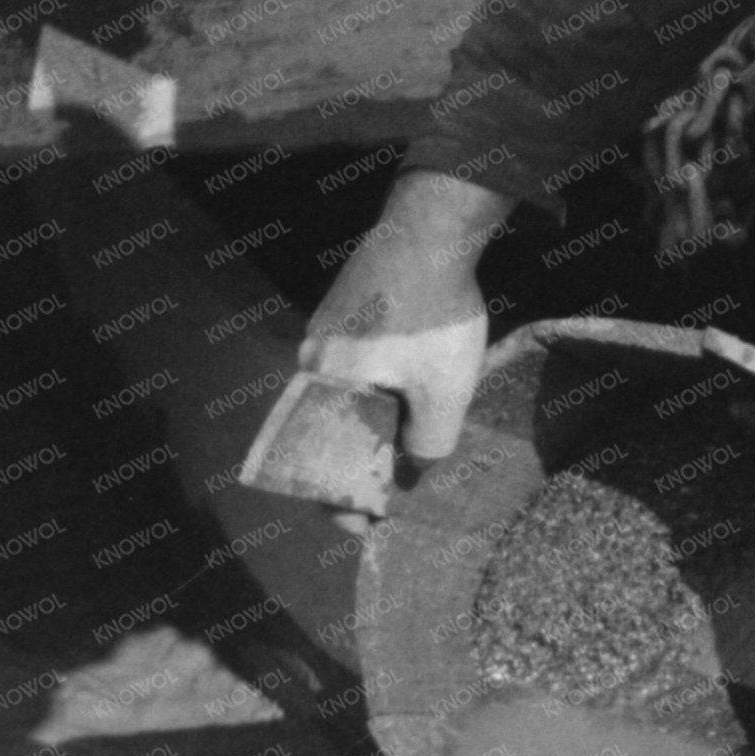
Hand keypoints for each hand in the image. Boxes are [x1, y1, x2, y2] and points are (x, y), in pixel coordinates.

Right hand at [300, 173, 506, 528]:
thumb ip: (427, 446)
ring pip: (342, 400)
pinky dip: (375, 393)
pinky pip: (352, 369)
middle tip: (392, 491)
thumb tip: (412, 475)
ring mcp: (324, 333)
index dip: (340, 502)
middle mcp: (311, 362)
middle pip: (327, 434)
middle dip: (358, 467)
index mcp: (322, 387)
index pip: (314, 464)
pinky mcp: (343, 311)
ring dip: (370, 427)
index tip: (365, 527)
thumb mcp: (444, 394)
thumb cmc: (435, 315)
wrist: (433, 228)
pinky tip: (408, 396)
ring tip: (406, 447)